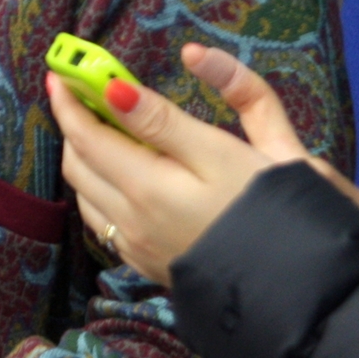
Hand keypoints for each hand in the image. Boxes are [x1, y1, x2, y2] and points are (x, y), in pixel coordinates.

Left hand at [54, 45, 358, 287]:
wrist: (298, 286)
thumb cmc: (268, 208)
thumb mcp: (221, 152)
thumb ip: (162, 119)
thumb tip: (114, 88)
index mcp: (143, 189)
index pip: (86, 137)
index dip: (70, 101)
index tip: (60, 71)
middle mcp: (129, 222)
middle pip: (78, 166)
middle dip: (75, 125)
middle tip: (85, 93)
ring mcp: (138, 248)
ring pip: (88, 195)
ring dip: (86, 158)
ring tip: (108, 128)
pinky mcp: (151, 265)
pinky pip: (106, 221)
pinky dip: (102, 189)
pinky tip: (127, 175)